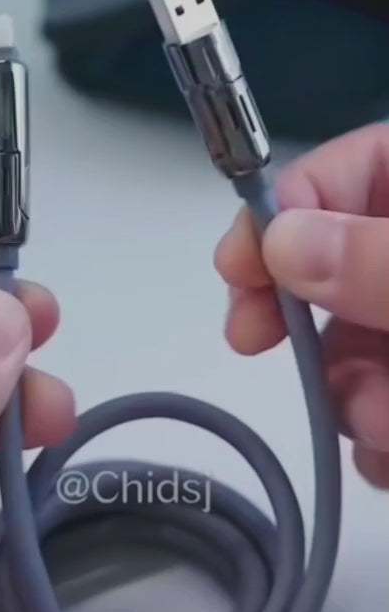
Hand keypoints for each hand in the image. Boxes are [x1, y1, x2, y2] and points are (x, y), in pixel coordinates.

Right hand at [215, 123, 388, 488]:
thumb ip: (383, 260)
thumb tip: (283, 241)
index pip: (350, 170)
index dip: (284, 207)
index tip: (237, 266)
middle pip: (338, 270)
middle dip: (307, 322)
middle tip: (256, 341)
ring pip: (357, 351)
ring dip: (350, 397)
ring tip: (383, 427)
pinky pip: (381, 410)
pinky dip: (375, 442)